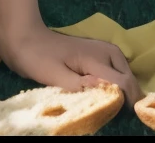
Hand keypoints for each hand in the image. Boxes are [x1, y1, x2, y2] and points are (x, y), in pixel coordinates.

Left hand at [0, 24, 141, 101]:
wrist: (26, 38)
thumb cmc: (38, 58)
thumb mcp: (56, 76)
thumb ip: (83, 86)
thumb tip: (109, 92)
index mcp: (98, 58)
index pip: (125, 83)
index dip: (127, 102)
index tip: (119, 116)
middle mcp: (107, 52)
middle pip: (129, 79)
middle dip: (126, 97)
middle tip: (114, 113)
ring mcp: (105, 51)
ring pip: (125, 75)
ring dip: (122, 90)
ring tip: (112, 106)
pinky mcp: (100, 54)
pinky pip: (116, 71)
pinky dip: (115, 83)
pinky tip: (106, 93)